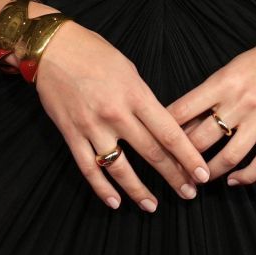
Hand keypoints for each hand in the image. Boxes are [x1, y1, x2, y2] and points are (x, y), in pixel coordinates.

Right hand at [26, 7, 210, 211]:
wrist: (52, 48)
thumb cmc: (93, 52)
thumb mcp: (129, 69)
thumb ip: (143, 98)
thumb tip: (159, 124)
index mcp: (135, 94)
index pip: (169, 132)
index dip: (188, 157)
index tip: (202, 174)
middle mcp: (116, 113)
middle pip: (151, 152)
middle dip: (174, 176)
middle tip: (189, 194)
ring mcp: (92, 126)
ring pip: (120, 168)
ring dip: (139, 191)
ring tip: (153, 206)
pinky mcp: (71, 134)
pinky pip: (88, 168)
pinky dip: (101, 188)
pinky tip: (115, 202)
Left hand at [164, 27, 255, 186]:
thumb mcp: (229, 70)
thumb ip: (208, 95)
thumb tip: (181, 121)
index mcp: (222, 82)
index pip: (183, 110)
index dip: (165, 130)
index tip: (154, 143)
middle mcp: (241, 101)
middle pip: (202, 138)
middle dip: (184, 158)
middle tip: (174, 169)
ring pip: (230, 155)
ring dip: (211, 172)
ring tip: (200, 180)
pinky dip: (246, 177)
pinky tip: (234, 181)